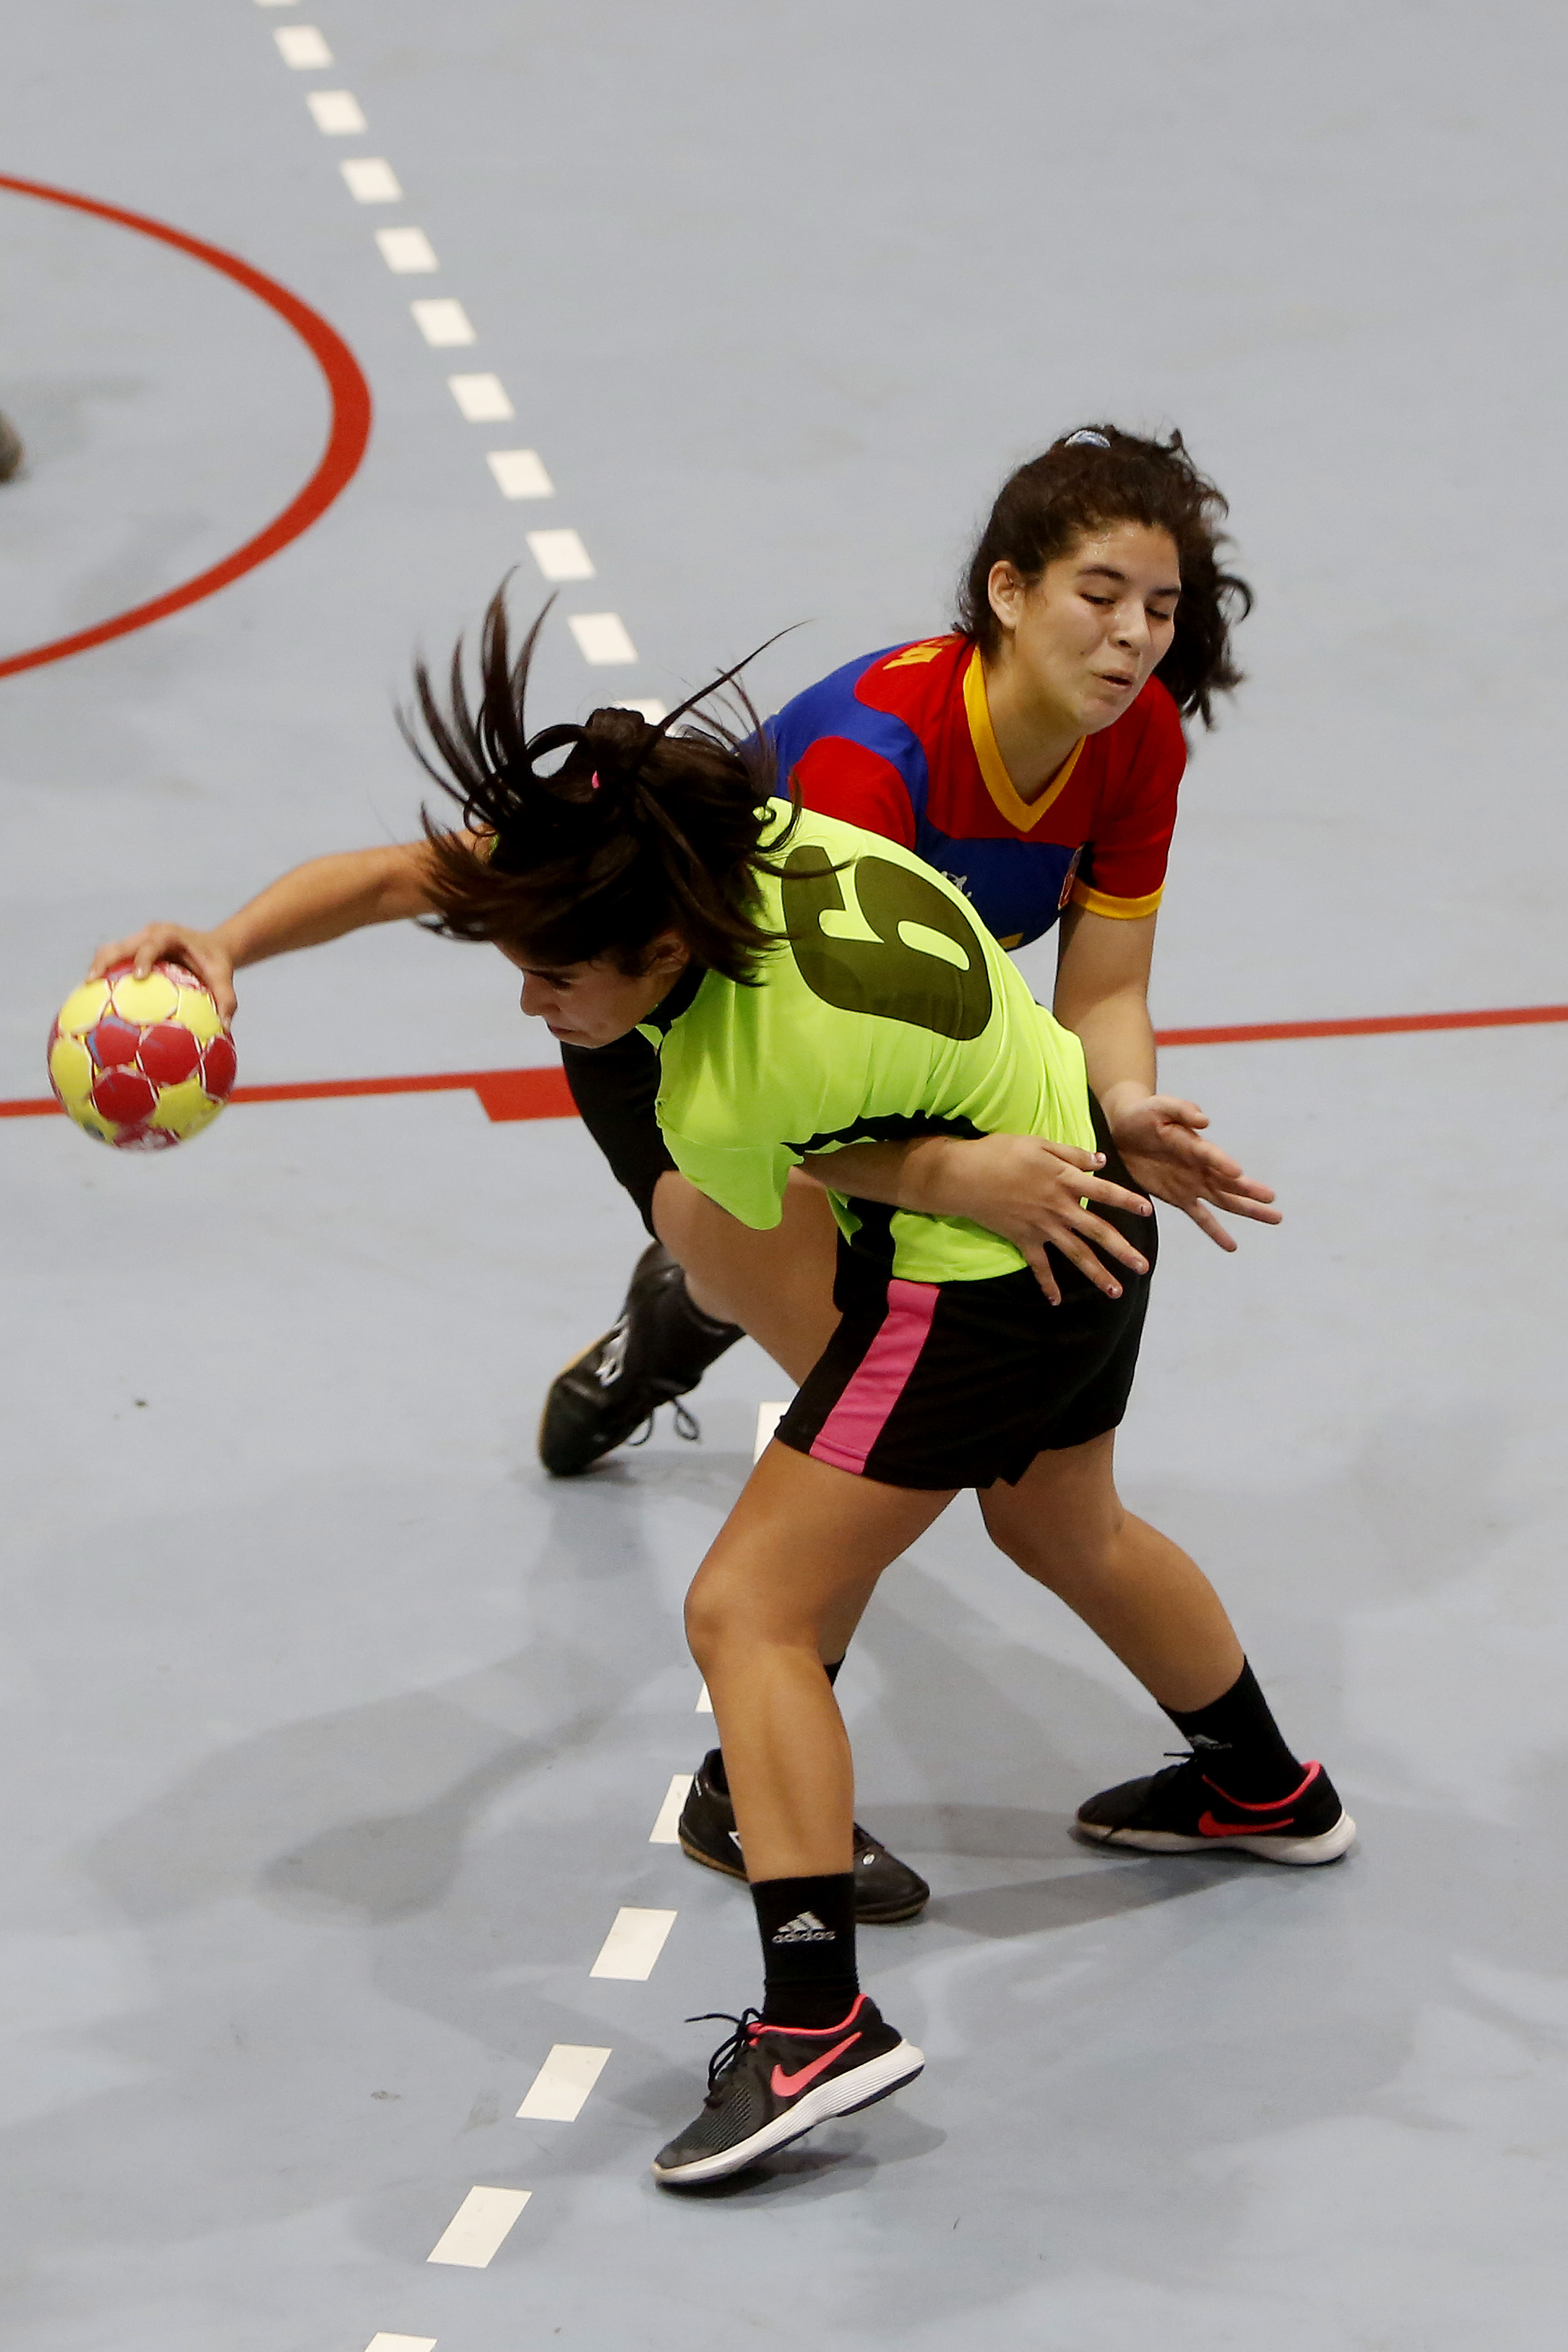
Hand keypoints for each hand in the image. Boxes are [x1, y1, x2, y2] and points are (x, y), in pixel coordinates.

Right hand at [88, 923, 236, 1019]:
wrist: (212, 947)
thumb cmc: (216, 964)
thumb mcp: (224, 979)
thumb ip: (226, 1001)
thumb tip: (224, 1028)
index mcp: (171, 935)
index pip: (154, 943)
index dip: (144, 957)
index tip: (139, 976)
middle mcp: (151, 934)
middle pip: (122, 944)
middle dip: (105, 960)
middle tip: (92, 981)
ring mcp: (139, 941)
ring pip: (111, 951)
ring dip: (97, 968)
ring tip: (84, 992)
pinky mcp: (133, 951)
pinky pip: (114, 961)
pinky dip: (103, 975)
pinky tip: (93, 999)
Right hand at [928, 1132, 1152, 1305]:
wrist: (964, 1176)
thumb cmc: (1000, 1153)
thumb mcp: (1039, 1143)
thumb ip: (1072, 1153)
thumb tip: (1101, 1162)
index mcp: (1065, 1181)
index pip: (1104, 1192)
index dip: (1127, 1201)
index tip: (1148, 1211)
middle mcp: (1059, 1208)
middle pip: (1097, 1231)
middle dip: (1122, 1250)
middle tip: (1143, 1267)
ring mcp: (1042, 1227)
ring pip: (1075, 1254)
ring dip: (1097, 1274)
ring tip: (1116, 1292)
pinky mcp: (1023, 1239)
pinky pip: (1039, 1267)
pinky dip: (1048, 1285)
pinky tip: (1057, 1301)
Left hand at [1102, 1089, 1279, 1250]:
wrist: (1124, 1129)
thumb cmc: (1145, 1113)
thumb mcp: (1160, 1106)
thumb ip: (1182, 1110)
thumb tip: (1204, 1119)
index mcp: (1196, 1145)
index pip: (1212, 1156)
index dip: (1223, 1164)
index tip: (1238, 1173)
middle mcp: (1201, 1167)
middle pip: (1229, 1182)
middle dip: (1251, 1191)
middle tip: (1273, 1200)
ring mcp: (1193, 1184)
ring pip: (1225, 1201)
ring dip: (1248, 1210)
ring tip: (1274, 1218)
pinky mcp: (1179, 1198)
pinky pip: (1201, 1218)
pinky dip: (1216, 1232)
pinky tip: (1232, 1246)